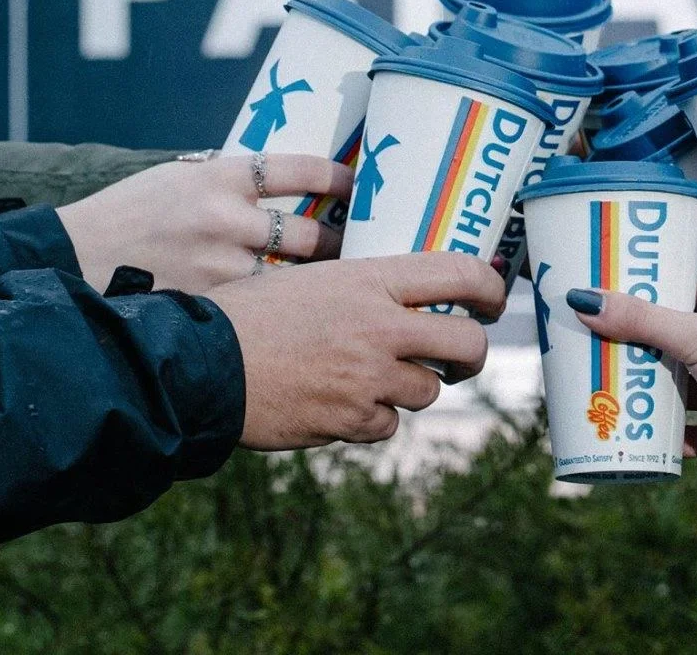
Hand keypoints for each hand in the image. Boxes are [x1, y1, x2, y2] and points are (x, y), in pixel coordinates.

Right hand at [57, 153, 350, 293]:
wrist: (71, 259)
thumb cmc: (128, 214)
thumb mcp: (178, 178)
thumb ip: (230, 182)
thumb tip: (285, 182)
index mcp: (220, 176)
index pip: (300, 170)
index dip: (339, 180)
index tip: (359, 188)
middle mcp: (226, 218)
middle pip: (313, 235)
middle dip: (342, 247)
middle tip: (361, 253)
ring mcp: (219, 267)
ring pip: (295, 282)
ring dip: (320, 290)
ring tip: (341, 297)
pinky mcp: (209, 306)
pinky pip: (263, 313)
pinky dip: (283, 318)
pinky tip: (302, 326)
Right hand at [209, 251, 505, 449]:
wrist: (202, 365)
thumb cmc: (249, 314)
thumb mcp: (310, 279)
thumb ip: (362, 289)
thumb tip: (405, 299)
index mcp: (370, 279)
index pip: (460, 273)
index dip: (492, 287)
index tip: (494, 299)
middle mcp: (380, 327)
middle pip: (468, 343)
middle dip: (472, 353)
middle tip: (461, 357)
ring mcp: (370, 377)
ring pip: (428, 389)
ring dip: (411, 387)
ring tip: (371, 377)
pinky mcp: (353, 419)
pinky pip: (388, 423)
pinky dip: (373, 417)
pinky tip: (341, 402)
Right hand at [568, 283, 696, 472]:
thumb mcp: (695, 334)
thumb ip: (642, 321)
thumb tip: (584, 301)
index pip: (676, 296)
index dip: (644, 293)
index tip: (604, 293)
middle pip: (664, 348)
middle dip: (630, 352)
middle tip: (586, 349)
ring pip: (669, 394)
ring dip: (640, 397)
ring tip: (596, 393)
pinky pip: (682, 438)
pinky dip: (659, 441)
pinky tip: (629, 438)